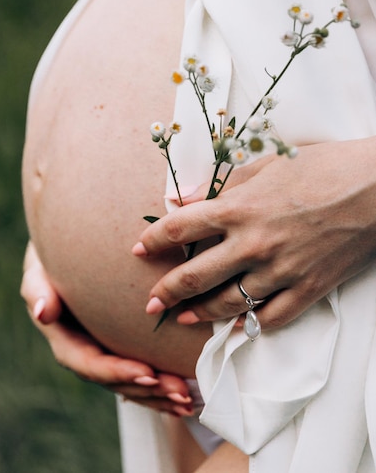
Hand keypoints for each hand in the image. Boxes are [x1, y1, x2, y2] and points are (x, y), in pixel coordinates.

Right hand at [21, 242, 193, 415]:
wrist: (66, 252)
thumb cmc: (51, 260)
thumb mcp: (39, 269)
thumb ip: (37, 289)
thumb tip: (42, 312)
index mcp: (65, 339)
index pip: (89, 363)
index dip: (116, 371)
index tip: (146, 373)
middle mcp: (85, 352)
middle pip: (115, 380)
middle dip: (147, 390)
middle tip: (178, 391)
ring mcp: (104, 352)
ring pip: (131, 383)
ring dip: (159, 395)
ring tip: (187, 400)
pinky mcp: (121, 347)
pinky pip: (141, 373)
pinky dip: (162, 387)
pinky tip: (187, 395)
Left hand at [133, 138, 375, 329]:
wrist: (375, 188)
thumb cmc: (321, 167)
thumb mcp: (265, 165)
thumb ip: (220, 186)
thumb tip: (183, 199)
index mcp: (239, 208)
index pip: (179, 229)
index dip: (153, 239)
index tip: (139, 249)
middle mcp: (252, 244)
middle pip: (194, 276)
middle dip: (166, 292)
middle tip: (150, 303)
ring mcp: (280, 271)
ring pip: (228, 303)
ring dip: (200, 314)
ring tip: (184, 319)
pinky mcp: (307, 289)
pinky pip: (270, 317)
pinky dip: (250, 324)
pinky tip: (238, 325)